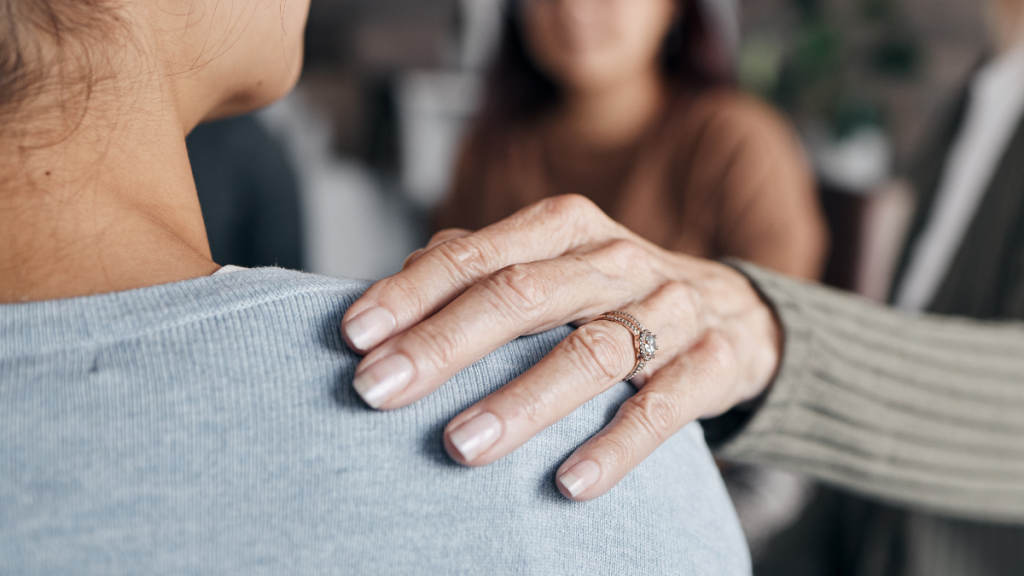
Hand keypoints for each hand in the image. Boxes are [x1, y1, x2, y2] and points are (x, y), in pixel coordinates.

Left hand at [341, 195, 780, 499]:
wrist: (735, 312)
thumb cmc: (613, 293)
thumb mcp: (550, 265)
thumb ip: (480, 270)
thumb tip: (394, 290)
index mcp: (564, 229)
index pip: (475, 256)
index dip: (411, 293)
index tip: (353, 336)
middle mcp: (614, 260)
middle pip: (522, 296)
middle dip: (444, 343)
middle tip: (378, 390)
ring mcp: (669, 309)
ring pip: (591, 353)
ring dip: (522, 401)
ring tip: (460, 445)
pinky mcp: (712, 361)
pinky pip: (662, 407)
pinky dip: (616, 445)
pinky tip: (568, 483)